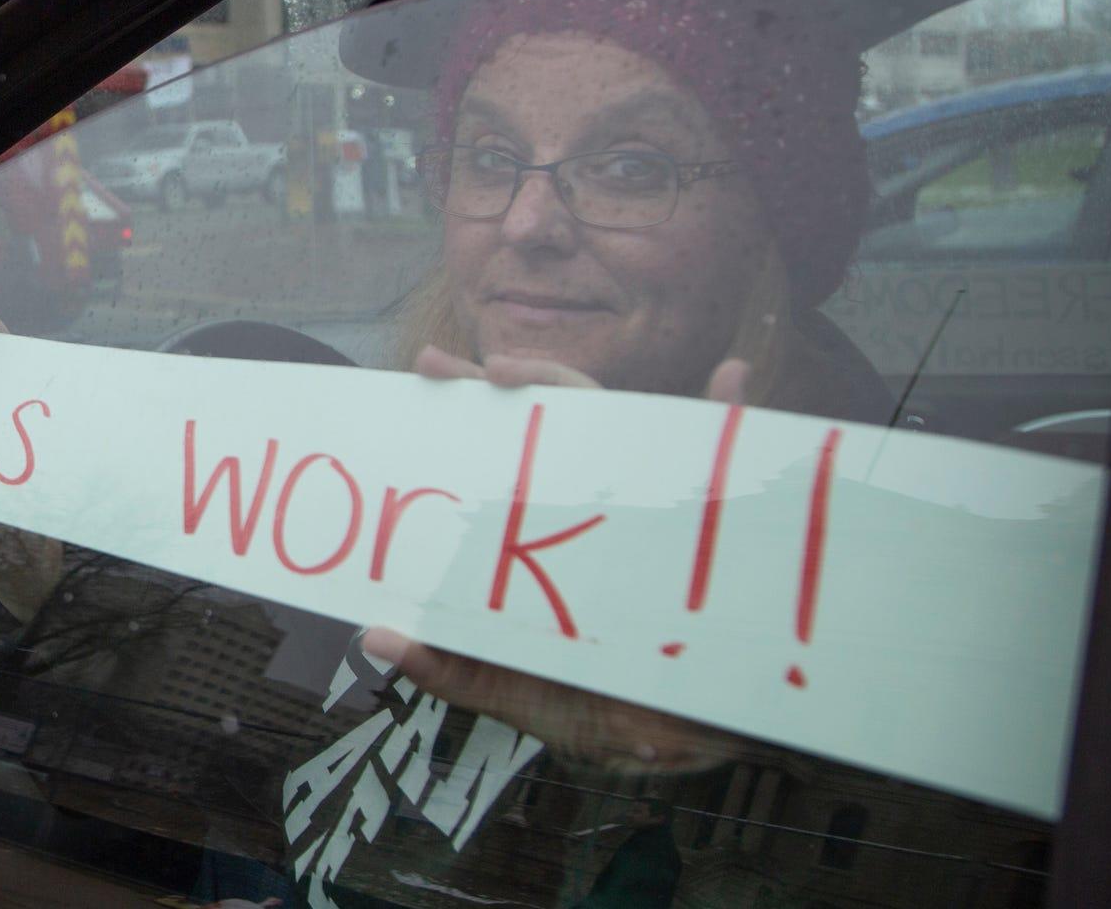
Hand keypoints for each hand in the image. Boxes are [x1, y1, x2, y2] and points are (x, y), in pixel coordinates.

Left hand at [390, 346, 751, 772]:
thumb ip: (454, 670)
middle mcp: (599, 510)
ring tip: (514, 372)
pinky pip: (731, 460)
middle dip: (495, 385)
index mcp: (551, 541)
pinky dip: (736, 419)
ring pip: (616, 427)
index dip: (463, 424)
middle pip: (549, 428)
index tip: (420, 385)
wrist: (694, 744)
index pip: (505, 469)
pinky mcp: (707, 529)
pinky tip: (730, 381)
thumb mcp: (520, 694)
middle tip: (436, 366)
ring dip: (572, 388)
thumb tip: (374, 639)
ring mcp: (651, 510)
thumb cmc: (609, 713)